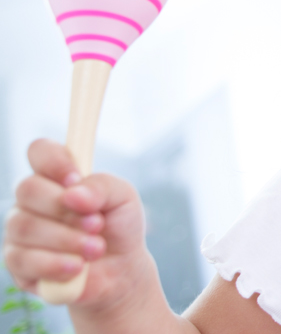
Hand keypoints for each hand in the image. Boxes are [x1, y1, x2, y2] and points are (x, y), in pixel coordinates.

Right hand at [2, 139, 149, 307]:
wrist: (121, 270)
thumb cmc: (119, 226)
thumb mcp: (123, 198)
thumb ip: (102, 186)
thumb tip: (72, 193)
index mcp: (56, 177)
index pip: (39, 151)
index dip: (54, 161)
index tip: (76, 178)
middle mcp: (32, 201)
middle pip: (27, 189)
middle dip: (65, 208)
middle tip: (97, 223)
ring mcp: (19, 232)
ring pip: (25, 227)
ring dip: (67, 239)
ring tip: (96, 249)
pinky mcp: (17, 264)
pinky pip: (23, 260)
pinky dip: (55, 264)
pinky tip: (78, 267)